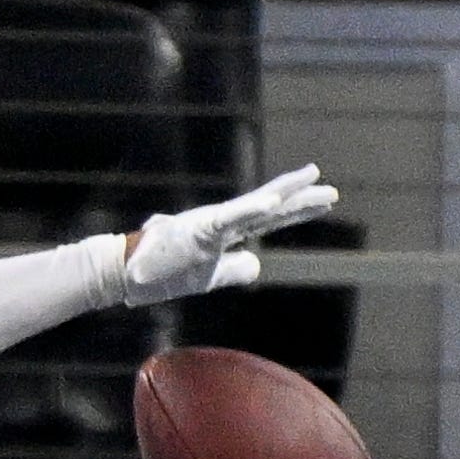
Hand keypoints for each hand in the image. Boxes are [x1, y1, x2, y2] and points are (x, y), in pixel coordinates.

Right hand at [121, 165, 339, 306]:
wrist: (127, 272)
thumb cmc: (161, 270)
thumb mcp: (208, 276)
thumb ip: (233, 268)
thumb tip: (256, 262)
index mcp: (225, 233)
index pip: (269, 218)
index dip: (297, 208)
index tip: (324, 199)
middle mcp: (222, 222)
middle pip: (270, 207)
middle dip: (301, 199)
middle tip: (332, 192)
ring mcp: (212, 224)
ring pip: (256, 206)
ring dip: (285, 195)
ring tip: (312, 182)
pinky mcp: (200, 230)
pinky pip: (232, 218)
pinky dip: (254, 209)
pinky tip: (274, 203)